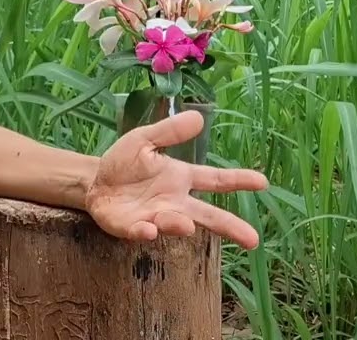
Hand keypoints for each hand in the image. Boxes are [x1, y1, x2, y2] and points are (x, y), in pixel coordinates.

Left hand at [83, 111, 267, 248]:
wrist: (93, 180)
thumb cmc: (124, 162)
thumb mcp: (144, 139)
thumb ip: (169, 132)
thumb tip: (199, 117)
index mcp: (181, 178)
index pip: (215, 180)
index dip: (238, 180)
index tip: (262, 182)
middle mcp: (174, 202)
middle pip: (207, 216)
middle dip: (230, 226)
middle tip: (253, 239)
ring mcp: (155, 217)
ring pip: (175, 224)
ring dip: (181, 225)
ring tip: (186, 225)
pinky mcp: (132, 227)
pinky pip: (142, 231)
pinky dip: (146, 231)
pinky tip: (149, 229)